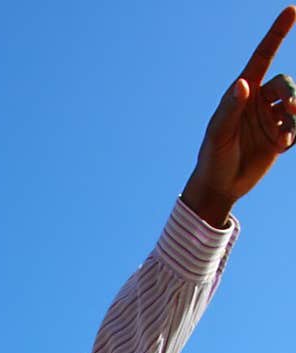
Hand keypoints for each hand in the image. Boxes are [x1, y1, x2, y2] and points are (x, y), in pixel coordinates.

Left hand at [182, 6, 295, 227]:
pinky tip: (281, 145)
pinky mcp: (279, 138)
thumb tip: (244, 84)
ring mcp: (270, 119)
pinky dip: (294, 133)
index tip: (290, 10)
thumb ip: (230, 108)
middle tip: (289, 108)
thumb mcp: (218, 133)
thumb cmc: (213, 157)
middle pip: (286, 84)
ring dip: (294, 116)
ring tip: (284, 133)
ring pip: (295, 105)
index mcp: (243, 93)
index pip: (264, 56)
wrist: (220, 187)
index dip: (277, 33)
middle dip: (290, 93)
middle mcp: (259, 102)